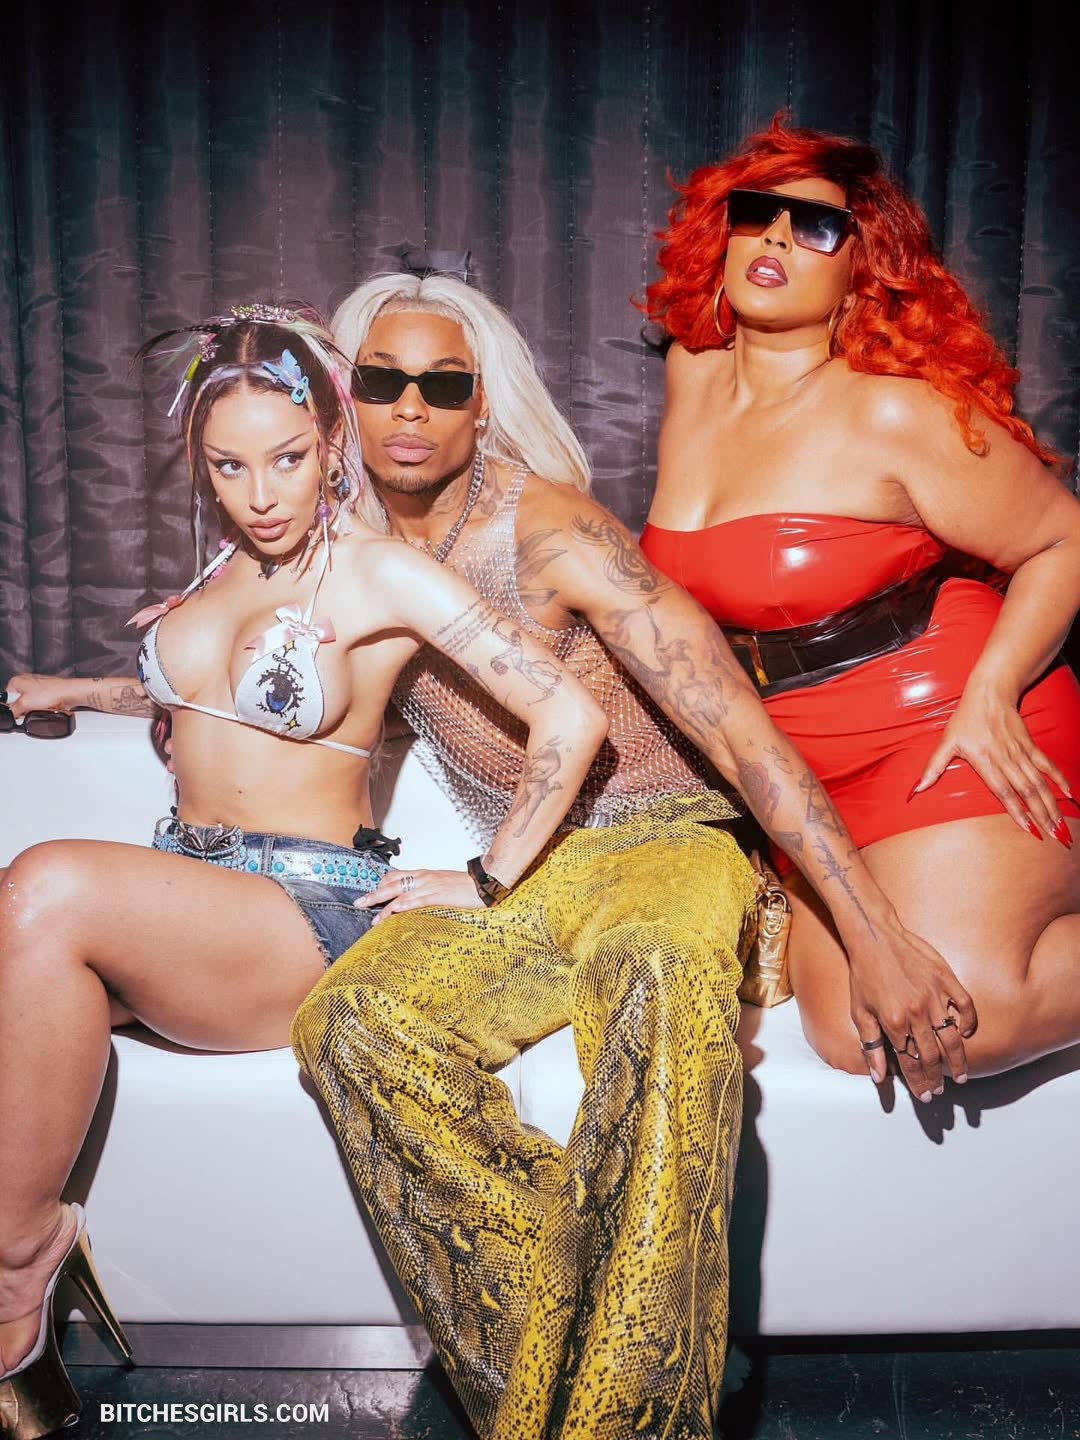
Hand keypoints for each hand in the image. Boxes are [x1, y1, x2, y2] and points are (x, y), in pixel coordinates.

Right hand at [2, 673, 74, 717]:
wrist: (69, 693)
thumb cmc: (50, 692)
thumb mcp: (25, 704)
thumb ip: (13, 710)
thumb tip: (9, 715)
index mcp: (17, 681)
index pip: (7, 698)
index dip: (13, 708)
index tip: (19, 712)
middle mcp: (26, 681)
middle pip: (19, 701)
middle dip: (26, 709)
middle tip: (32, 709)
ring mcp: (37, 686)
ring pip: (31, 703)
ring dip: (36, 708)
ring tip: (42, 707)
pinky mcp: (46, 691)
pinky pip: (41, 703)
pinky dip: (44, 706)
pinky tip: (48, 706)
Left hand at [354, 868, 484, 925]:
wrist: (485, 883)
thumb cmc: (466, 886)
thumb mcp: (443, 884)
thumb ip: (429, 889)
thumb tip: (417, 899)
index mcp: (424, 874)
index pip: (396, 875)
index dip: (381, 884)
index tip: (371, 893)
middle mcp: (423, 877)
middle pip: (392, 884)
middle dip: (374, 894)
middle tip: (359, 902)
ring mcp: (429, 886)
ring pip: (399, 894)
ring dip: (383, 907)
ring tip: (373, 919)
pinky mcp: (437, 896)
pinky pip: (414, 901)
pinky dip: (401, 908)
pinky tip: (391, 914)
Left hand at [848, 919, 977, 1099]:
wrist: (874, 936)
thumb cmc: (863, 975)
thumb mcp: (860, 1012)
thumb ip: (871, 1046)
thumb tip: (879, 1077)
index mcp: (894, 1022)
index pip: (910, 1062)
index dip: (918, 1082)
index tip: (925, 1096)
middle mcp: (917, 1012)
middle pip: (932, 1054)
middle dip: (936, 1077)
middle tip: (940, 1091)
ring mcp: (934, 995)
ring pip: (952, 1036)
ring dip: (958, 1060)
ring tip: (960, 1076)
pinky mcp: (945, 978)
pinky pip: (965, 1005)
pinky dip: (969, 1021)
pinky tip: (966, 1034)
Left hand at [912, 682, 1073, 845]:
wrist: (990, 692)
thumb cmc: (965, 719)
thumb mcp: (947, 742)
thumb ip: (933, 767)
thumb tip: (916, 789)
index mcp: (986, 761)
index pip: (1004, 791)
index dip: (1017, 811)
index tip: (1029, 830)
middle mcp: (1006, 759)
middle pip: (1027, 791)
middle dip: (1041, 815)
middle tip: (1054, 837)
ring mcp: (1020, 752)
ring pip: (1039, 782)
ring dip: (1051, 804)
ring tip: (1060, 825)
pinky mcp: (1030, 745)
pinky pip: (1047, 765)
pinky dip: (1059, 779)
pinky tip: (1069, 794)